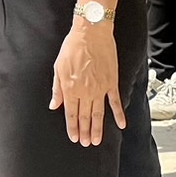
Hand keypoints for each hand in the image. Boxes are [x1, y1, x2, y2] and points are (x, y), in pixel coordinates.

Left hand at [49, 20, 123, 146]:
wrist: (91, 32)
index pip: (71, 113)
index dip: (72, 127)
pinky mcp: (111, 82)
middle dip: (85, 132)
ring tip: (97, 141)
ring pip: (98, 113)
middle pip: (84, 116)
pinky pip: (115, 102)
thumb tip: (54, 105)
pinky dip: (119, 114)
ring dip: (97, 128)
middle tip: (86, 144)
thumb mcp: (58, 67)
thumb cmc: (73, 46)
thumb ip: (57, 89)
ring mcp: (100, 88)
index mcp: (70, 88)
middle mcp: (85, 91)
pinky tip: (121, 124)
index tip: (74, 138)